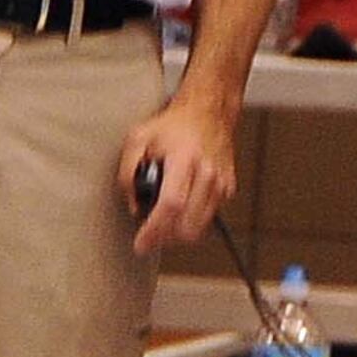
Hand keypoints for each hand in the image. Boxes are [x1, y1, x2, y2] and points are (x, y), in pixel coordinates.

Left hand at [114, 94, 236, 259]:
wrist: (209, 112)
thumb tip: (133, 204)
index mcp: (185, 159)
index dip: (155, 230)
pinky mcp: (228, 188)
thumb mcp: (138, 139)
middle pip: (187, 225)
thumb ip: (127, 172)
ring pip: (199, 227)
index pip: (171, 204)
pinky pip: (208, 217)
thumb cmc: (174, 125)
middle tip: (148, 236)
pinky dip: (191, 220)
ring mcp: (221, 182)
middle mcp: (207, 173)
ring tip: (162, 222)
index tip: (141, 244)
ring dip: (178, 233)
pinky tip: (180, 207)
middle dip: (164, 238)